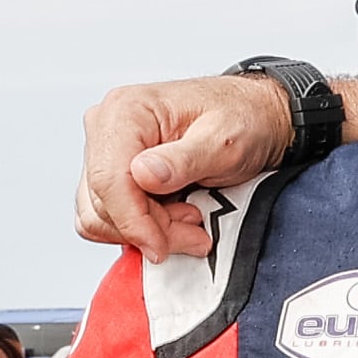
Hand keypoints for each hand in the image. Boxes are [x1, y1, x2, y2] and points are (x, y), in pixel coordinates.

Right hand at [76, 71, 299, 257]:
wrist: (254, 115)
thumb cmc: (242, 118)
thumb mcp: (225, 140)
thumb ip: (185, 159)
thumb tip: (143, 175)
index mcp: (127, 111)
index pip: (109, 179)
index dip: (133, 221)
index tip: (160, 246)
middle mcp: (108, 127)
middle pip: (104, 202)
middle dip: (150, 228)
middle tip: (195, 233)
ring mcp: (107, 150)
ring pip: (103, 214)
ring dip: (148, 230)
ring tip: (191, 223)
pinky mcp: (115, 171)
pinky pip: (111, 214)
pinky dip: (142, 227)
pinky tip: (176, 218)